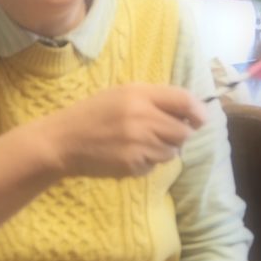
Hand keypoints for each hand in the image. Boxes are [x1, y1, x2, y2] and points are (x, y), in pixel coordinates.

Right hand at [41, 83, 206, 178]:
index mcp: (139, 94)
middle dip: (177, 135)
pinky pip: (154, 166)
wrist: (61, 141)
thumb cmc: (91, 115)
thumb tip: (190, 113)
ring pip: (171, 152)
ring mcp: (138, 143)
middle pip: (183, 131)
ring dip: (162, 151)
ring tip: (138, 145)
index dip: (197, 111)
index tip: (199, 119)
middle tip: (160, 135)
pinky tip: (126, 156)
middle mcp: (142, 117)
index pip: (184, 100)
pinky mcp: (132, 164)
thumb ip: (153, 99)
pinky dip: (146, 163)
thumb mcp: (120, 95)